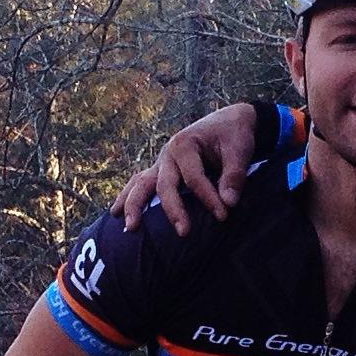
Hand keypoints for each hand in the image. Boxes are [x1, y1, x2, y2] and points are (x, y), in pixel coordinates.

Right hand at [113, 103, 260, 234]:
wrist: (226, 123)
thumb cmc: (233, 135)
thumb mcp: (239, 149)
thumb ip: (234, 175)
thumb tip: (229, 202)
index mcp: (185, 144)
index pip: (193, 177)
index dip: (208, 197)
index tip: (224, 214)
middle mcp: (167, 153)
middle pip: (164, 184)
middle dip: (173, 209)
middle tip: (184, 233)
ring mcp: (161, 163)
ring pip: (141, 184)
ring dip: (134, 205)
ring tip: (131, 227)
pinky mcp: (160, 172)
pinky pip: (140, 185)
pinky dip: (128, 198)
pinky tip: (116, 215)